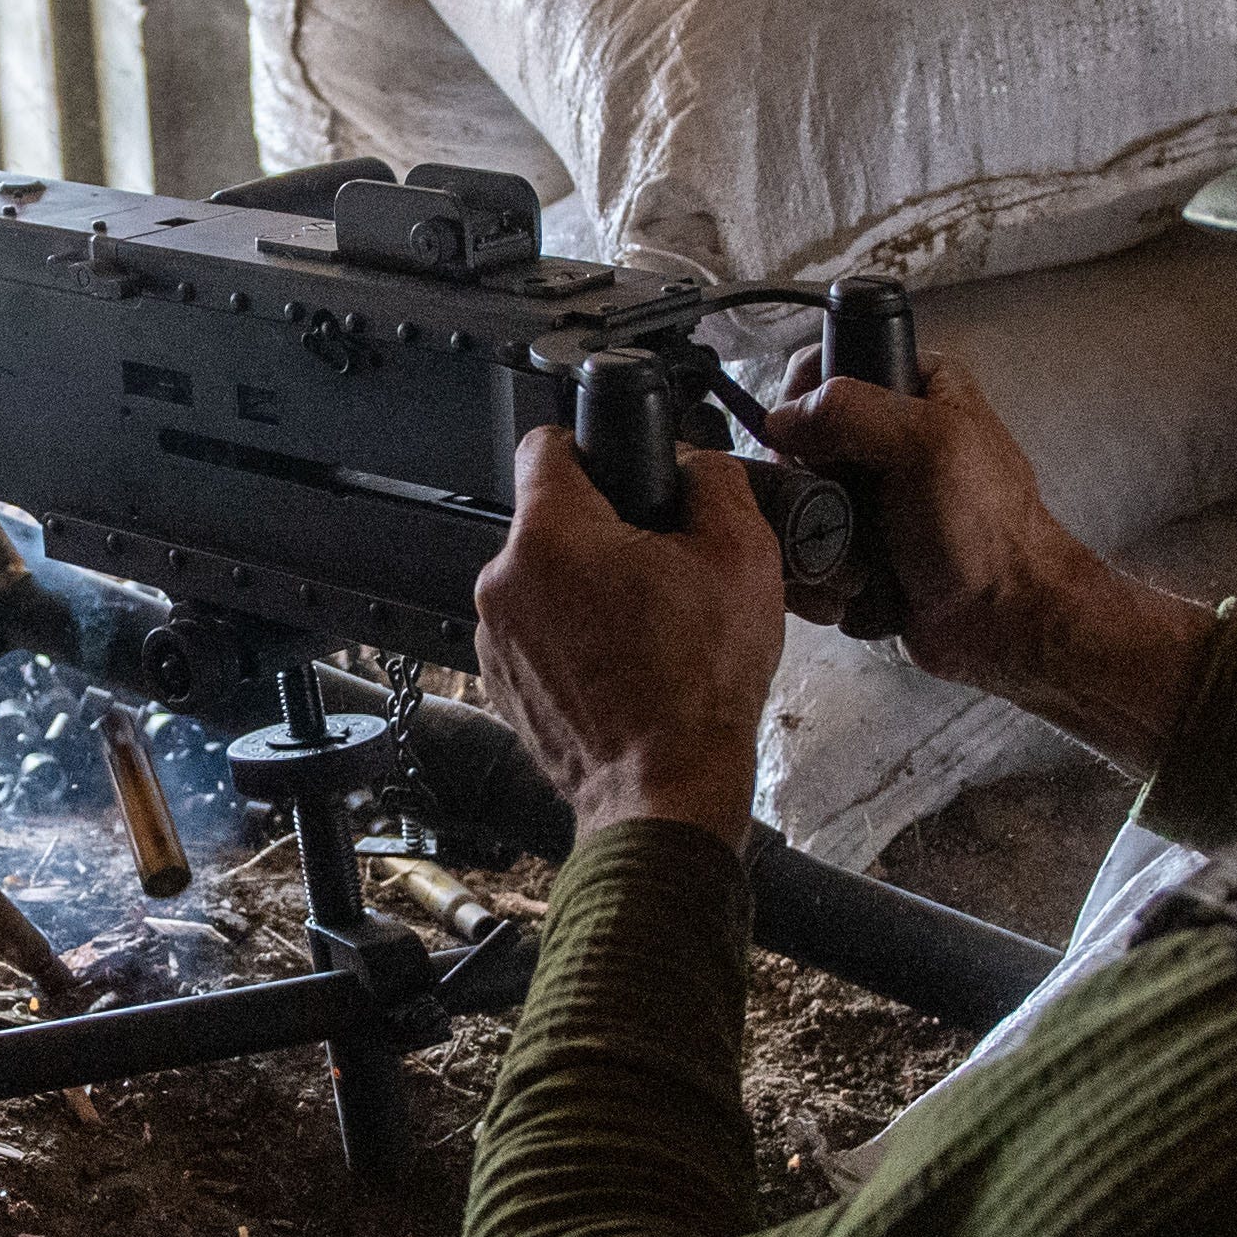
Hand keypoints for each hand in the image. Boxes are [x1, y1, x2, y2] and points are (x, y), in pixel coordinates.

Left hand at [474, 425, 782, 840]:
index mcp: (552, 536)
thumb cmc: (697, 691)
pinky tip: (624, 663)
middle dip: (606, 531)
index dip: (594, 447)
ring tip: (648, 625)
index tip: (624, 470)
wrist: (665, 791)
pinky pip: (537, 632)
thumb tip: (695, 465)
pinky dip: (573, 638)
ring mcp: (495, 637)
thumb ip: (714, 481)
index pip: (547, 444)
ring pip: (545, 579)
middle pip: (553, 520)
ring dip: (588, 588)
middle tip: (663, 567)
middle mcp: (504, 581)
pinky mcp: (501, 681)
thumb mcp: (741, 556)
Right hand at [766, 356, 1214, 769]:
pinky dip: (817, 569)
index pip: (833, 361)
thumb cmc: (985, 531)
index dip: (803, 393)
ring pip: (797, 497)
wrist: (1006, 624)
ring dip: (808, 531)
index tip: (794, 431)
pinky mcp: (858, 549)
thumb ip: (850, 410)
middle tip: (825, 499)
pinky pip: (807, 548)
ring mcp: (873, 497)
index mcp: (919, 390)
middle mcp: (892, 439)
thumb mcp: (926, 444)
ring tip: (847, 555)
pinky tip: (848, 585)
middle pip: (802, 436)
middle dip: (800, 475)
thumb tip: (779, 420)